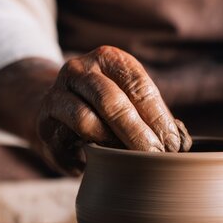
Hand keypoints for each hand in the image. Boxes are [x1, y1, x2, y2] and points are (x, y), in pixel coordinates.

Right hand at [36, 45, 190, 174]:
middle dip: (138, 133)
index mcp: (106, 58)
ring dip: (112, 144)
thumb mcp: (126, 95)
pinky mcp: (44, 126)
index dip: (159, 118)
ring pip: (86, 122)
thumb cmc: (104, 104)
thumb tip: (179, 144)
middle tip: (156, 156)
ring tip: (130, 160)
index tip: (174, 145)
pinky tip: (105, 164)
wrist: (54, 107)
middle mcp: (77, 70)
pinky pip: (69, 145)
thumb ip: (149, 113)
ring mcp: (55, 96)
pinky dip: (90, 157)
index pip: (137, 85)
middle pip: (111, 102)